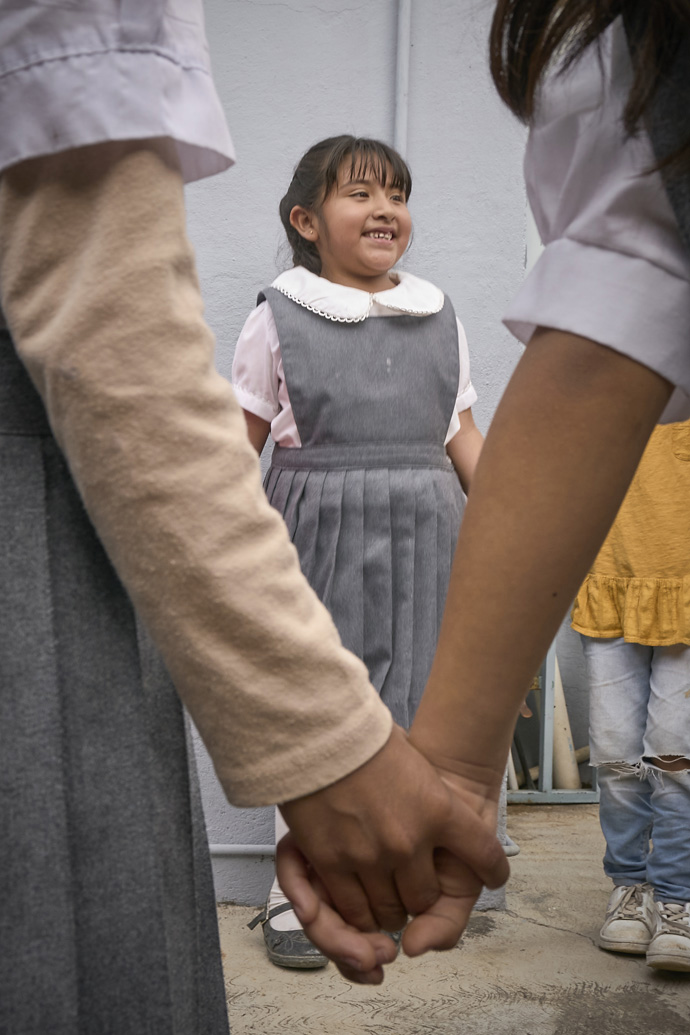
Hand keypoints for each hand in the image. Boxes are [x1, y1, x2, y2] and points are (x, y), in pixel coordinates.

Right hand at [277, 725, 506, 977]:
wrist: (319, 731)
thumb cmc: (364, 737)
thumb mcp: (415, 758)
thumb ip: (431, 793)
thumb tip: (439, 799)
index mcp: (439, 809)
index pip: (485, 855)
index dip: (491, 870)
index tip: (492, 874)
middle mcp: (409, 840)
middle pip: (427, 897)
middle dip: (422, 899)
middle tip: (414, 893)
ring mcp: (371, 855)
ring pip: (389, 909)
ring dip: (389, 910)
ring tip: (385, 901)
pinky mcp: (332, 862)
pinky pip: (352, 907)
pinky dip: (358, 913)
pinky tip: (359, 904)